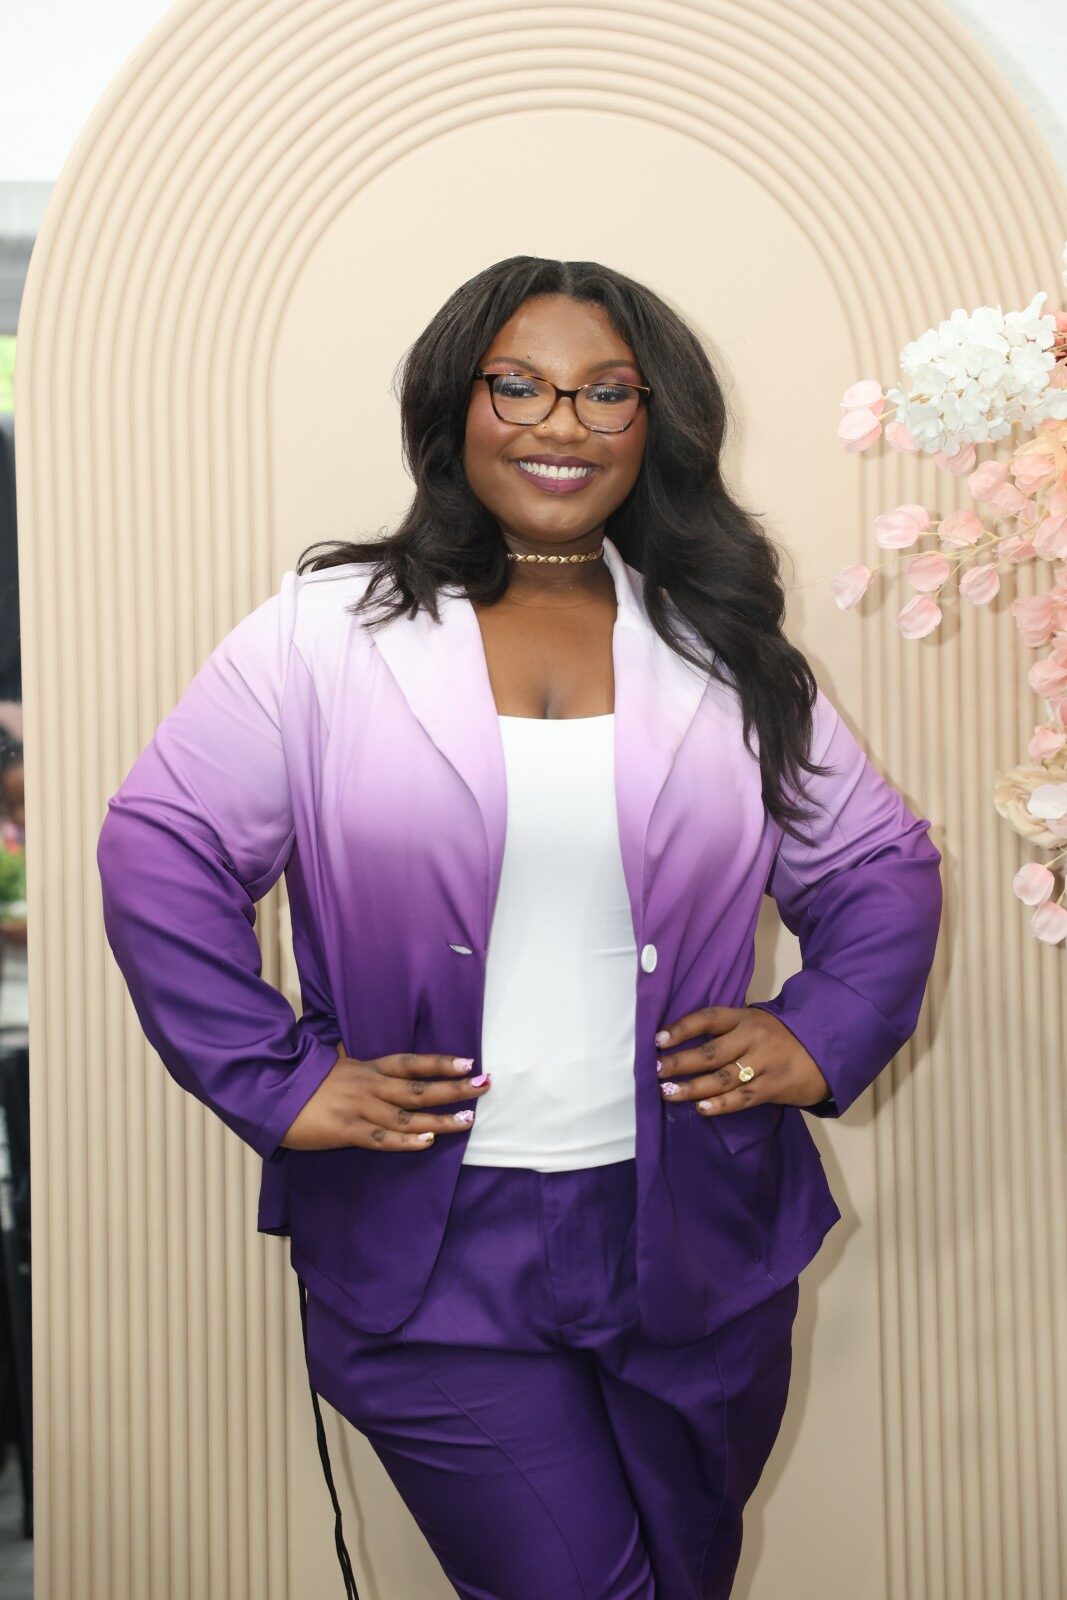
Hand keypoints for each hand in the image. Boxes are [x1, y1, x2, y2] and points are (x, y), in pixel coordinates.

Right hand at [280, 1041, 490, 1151]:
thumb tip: (383, 1071)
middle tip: (485, 1085)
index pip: (412, 1062)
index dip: (441, 1062)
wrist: (271, 1092)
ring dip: (440, 1118)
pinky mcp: (346, 1131)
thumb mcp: (339, 1068)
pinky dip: (405, 1140)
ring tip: (468, 1120)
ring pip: (407, 1114)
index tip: (469, 1061)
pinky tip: (426, 1141)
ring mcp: (359, 1108)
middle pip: (419, 1087)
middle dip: (454, 1087)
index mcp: (369, 1069)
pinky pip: (380, 1137)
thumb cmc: (305, 1082)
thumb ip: (364, 1071)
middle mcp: (370, 1085)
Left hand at [655, 1005, 830, 1116]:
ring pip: (722, 1077)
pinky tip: (702, 1108)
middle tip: (654, 1070)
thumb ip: (727, 1031)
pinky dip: (721, 1104)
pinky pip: (743, 1097)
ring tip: (668, 1092)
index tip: (657, 1038)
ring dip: (692, 1087)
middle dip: (679, 1061)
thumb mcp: (756, 1022)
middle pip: (710, 1051)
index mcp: (745, 1018)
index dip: (682, 1027)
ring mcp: (764, 1062)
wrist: (827, 1048)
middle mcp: (752, 1037)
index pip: (709, 1018)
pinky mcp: (775, 1086)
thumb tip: (683, 1043)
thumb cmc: (781, 1037)